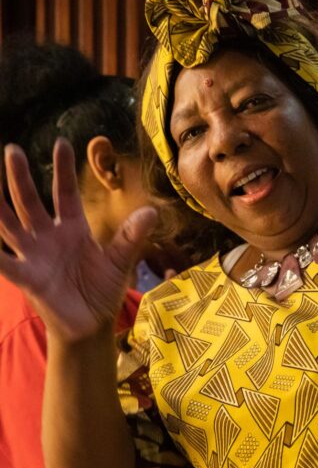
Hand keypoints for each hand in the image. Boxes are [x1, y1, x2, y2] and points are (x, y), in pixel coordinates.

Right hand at [0, 141, 157, 341]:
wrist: (92, 324)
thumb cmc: (102, 290)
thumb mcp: (120, 261)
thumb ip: (131, 236)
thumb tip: (152, 211)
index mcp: (72, 229)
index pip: (64, 193)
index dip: (63, 170)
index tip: (62, 143)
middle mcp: (48, 237)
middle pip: (31, 202)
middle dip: (21, 177)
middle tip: (12, 149)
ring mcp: (34, 256)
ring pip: (10, 224)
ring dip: (0, 203)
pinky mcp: (28, 278)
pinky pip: (5, 263)